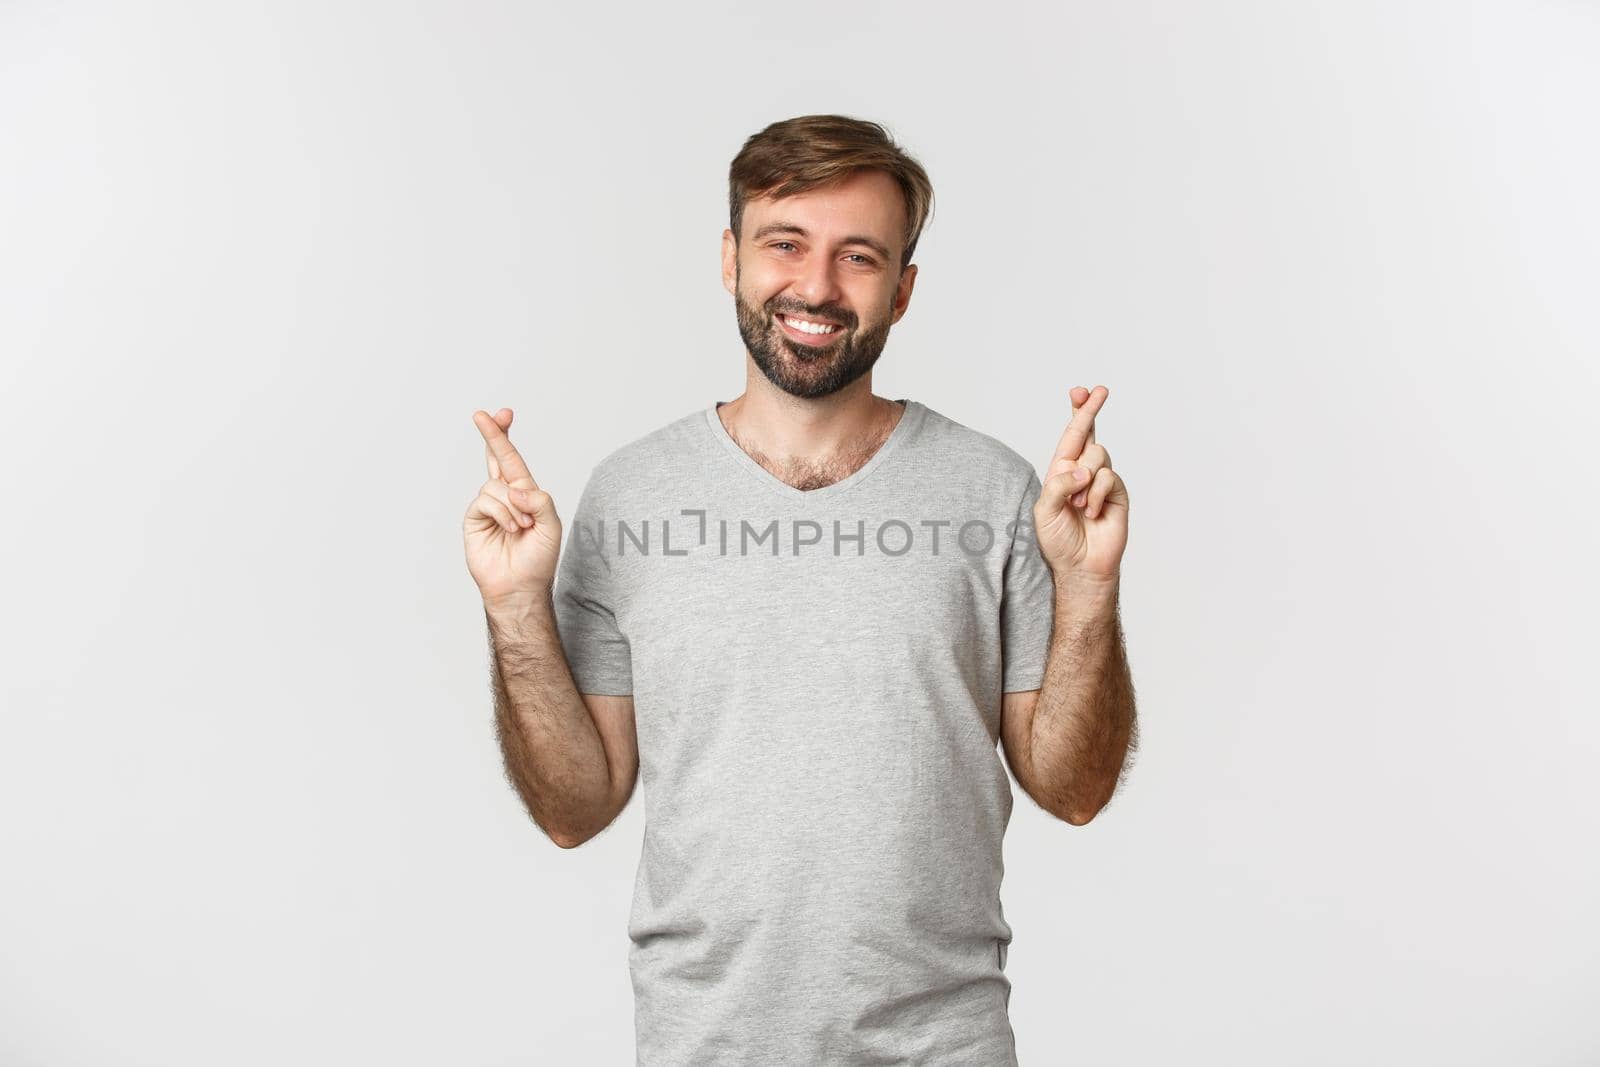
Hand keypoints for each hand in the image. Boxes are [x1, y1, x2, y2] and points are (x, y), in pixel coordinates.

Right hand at [464, 407, 562, 608]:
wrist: (520, 587)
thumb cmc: (538, 559)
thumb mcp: (551, 526)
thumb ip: (540, 500)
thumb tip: (516, 487)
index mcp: (525, 493)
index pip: (513, 459)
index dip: (506, 436)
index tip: (503, 413)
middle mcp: (505, 496)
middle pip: (495, 458)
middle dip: (492, 435)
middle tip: (482, 415)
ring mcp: (488, 507)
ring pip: (495, 486)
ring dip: (513, 506)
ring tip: (522, 528)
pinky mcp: (474, 519)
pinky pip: (485, 501)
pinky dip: (502, 514)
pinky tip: (510, 530)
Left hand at [1033, 385, 1129, 585]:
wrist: (1080, 566)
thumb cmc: (1058, 540)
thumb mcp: (1045, 510)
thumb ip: (1058, 485)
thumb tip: (1082, 470)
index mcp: (1062, 471)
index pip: (1070, 436)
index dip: (1077, 412)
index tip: (1081, 391)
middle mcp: (1083, 472)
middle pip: (1089, 433)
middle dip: (1091, 409)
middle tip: (1100, 390)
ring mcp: (1102, 482)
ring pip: (1097, 456)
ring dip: (1084, 480)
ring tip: (1078, 506)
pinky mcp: (1117, 494)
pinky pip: (1108, 478)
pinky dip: (1096, 494)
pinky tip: (1091, 513)